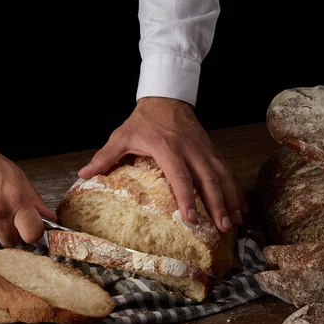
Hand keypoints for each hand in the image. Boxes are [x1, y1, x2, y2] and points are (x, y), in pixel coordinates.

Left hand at [78, 97, 246, 232]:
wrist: (167, 95)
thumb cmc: (143, 119)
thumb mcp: (122, 135)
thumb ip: (104, 156)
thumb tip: (83, 174)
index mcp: (167, 147)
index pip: (179, 176)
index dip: (186, 198)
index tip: (190, 219)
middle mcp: (190, 149)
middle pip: (208, 179)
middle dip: (217, 204)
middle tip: (222, 228)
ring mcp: (204, 149)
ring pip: (222, 176)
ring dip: (231, 199)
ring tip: (236, 223)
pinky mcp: (211, 149)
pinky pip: (226, 170)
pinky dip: (234, 189)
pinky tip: (240, 206)